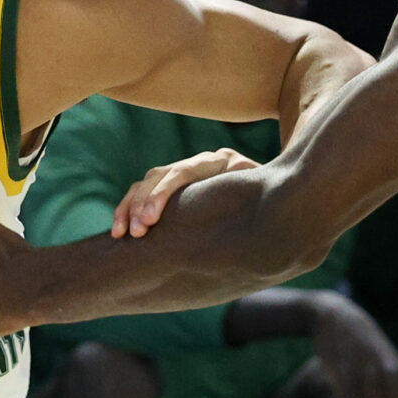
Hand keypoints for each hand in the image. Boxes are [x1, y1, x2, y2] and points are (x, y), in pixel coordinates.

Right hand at [114, 148, 260, 238]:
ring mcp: (185, 175)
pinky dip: (128, 211)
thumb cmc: (273, 205)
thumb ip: (255, 196)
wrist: (277, 201)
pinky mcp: (174, 191)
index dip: (162, 194)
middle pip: (160, 175)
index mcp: (222, 163)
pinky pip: (142, 196)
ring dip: (130, 208)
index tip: (149, 219)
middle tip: (137, 232)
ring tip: (123, 234)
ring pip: (146, 184)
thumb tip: (243, 197)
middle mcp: (200, 164)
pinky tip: (120, 232)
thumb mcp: (268, 199)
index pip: (184, 172)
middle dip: (143, 203)